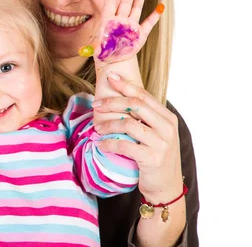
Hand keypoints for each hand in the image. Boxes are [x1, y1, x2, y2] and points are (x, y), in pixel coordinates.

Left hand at [84, 0, 162, 66]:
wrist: (113, 60)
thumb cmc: (103, 52)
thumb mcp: (95, 50)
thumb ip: (91, 49)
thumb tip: (83, 51)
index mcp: (108, 22)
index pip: (109, 6)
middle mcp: (120, 21)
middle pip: (125, 3)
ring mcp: (131, 26)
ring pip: (136, 8)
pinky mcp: (140, 34)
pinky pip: (149, 23)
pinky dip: (155, 16)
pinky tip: (160, 6)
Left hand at [93, 73, 183, 202]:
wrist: (166, 187)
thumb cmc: (156, 156)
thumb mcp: (156, 133)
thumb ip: (145, 118)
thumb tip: (120, 97)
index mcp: (168, 118)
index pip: (144, 95)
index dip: (126, 84)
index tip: (110, 77)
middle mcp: (167, 128)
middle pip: (135, 105)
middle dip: (112, 102)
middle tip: (96, 104)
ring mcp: (161, 143)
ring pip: (127, 124)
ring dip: (108, 124)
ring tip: (96, 127)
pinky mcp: (152, 159)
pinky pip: (124, 145)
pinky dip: (108, 143)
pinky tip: (100, 144)